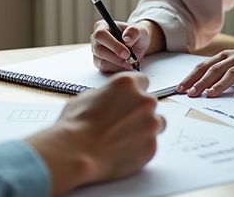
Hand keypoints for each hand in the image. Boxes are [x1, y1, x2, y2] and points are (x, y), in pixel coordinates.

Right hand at [25, 73, 165, 195]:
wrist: (76, 153)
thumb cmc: (76, 125)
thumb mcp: (86, 97)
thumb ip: (107, 94)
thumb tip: (110, 99)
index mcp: (127, 84)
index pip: (143, 80)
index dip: (134, 91)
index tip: (130, 99)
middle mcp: (143, 101)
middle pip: (149, 103)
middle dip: (138, 111)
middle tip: (121, 122)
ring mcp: (150, 125)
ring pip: (156, 123)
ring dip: (144, 128)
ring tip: (124, 137)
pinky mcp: (151, 147)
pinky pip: (151, 144)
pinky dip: (140, 146)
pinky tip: (123, 150)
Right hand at [90, 20, 162, 72]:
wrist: (138, 45)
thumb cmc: (136, 35)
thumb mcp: (139, 30)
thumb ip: (133, 32)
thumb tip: (126, 39)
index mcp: (103, 26)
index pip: (101, 35)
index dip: (113, 45)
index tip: (126, 53)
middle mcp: (96, 39)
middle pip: (99, 50)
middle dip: (116, 57)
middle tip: (129, 59)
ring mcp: (96, 51)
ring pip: (101, 61)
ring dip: (117, 64)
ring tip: (129, 62)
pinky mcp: (99, 62)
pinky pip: (104, 69)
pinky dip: (116, 69)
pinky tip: (124, 65)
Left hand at [177, 39, 233, 99]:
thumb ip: (219, 69)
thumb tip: (198, 83)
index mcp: (226, 56)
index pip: (204, 66)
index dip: (192, 77)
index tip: (180, 88)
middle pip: (215, 70)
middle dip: (201, 82)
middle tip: (190, 93)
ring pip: (232, 74)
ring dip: (220, 84)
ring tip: (210, 94)